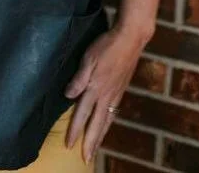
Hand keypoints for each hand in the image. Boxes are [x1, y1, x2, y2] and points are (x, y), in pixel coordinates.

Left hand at [63, 24, 150, 163]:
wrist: (130, 39)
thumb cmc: (107, 45)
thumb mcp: (89, 58)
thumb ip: (79, 78)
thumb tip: (68, 95)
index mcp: (96, 88)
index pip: (82, 114)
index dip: (75, 130)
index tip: (68, 145)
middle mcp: (107, 95)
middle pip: (97, 124)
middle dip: (90, 143)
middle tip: (86, 159)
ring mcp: (116, 93)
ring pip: (107, 121)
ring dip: (101, 136)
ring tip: (96, 148)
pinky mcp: (122, 89)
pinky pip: (114, 112)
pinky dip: (109, 123)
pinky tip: (107, 125)